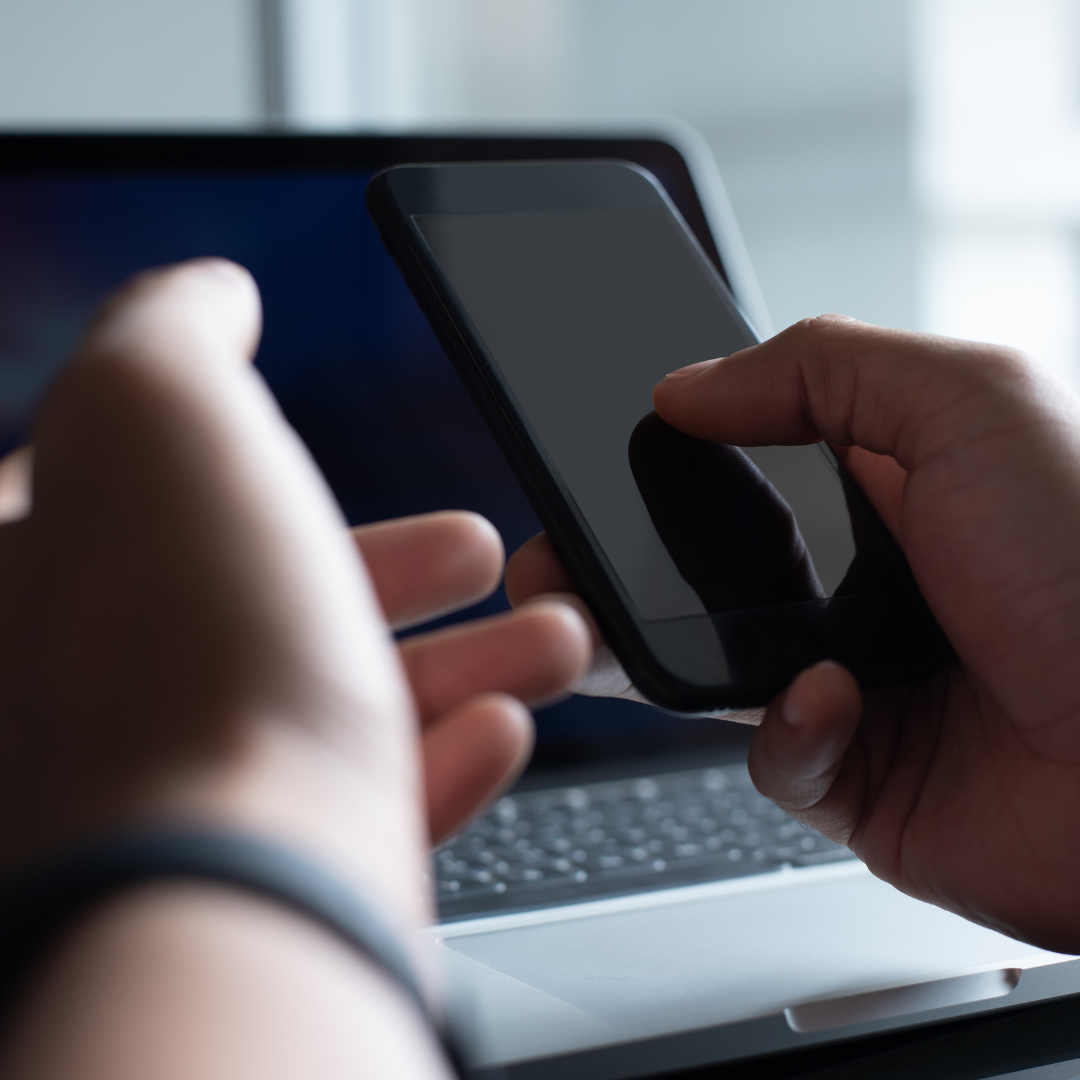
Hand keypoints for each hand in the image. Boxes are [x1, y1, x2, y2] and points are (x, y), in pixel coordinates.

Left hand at [0, 259, 589, 928]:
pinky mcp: (265, 880)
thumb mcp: (158, 416)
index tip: (309, 452)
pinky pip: (360, 811)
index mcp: (27, 589)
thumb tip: (211, 291)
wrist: (228, 897)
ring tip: (555, 637)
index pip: (113, 501)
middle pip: (260, 607)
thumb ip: (173, 331)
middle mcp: (83, 703)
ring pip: (332, 711)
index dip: (231, 462)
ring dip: (461, 666)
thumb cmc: (186, 655)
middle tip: (474, 549)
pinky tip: (504, 726)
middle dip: (391, 572)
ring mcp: (182, 800)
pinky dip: (440, 764)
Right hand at [507, 315, 1079, 953]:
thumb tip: (685, 388)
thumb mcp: (971, 404)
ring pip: (707, 662)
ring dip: (647, 649)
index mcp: (886, 487)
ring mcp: (853, 680)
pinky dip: (786, 729)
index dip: (661, 464)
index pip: (741, 463)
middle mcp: (862, 582)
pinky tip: (830, 705)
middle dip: (616, 568)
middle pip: (702, 567)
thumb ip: (821, 366)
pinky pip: (772, 753)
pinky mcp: (854, 773)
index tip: (590, 467)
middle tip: (554, 567)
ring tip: (594, 633)